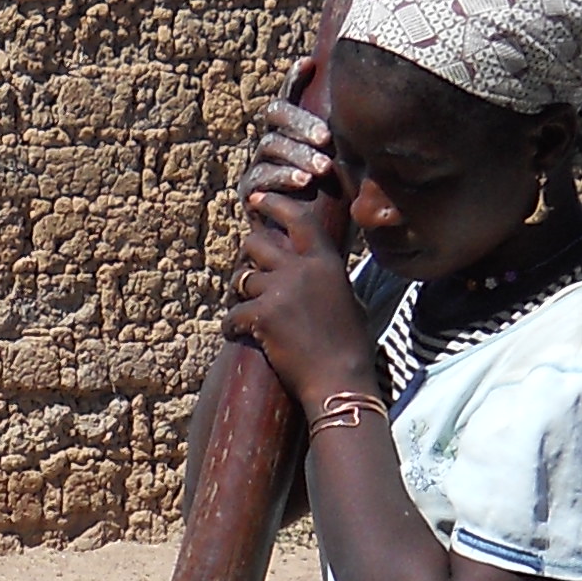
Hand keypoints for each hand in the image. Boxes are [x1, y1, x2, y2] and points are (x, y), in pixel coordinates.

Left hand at [228, 68, 376, 409]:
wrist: (340, 381)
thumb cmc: (349, 347)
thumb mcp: (346, 300)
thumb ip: (326, 277)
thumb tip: (315, 266)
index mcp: (325, 262)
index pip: (298, 219)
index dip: (274, 205)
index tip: (256, 199)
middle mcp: (302, 269)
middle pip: (255, 244)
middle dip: (247, 259)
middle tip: (249, 279)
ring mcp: (281, 291)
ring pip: (241, 280)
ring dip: (240, 297)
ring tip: (249, 315)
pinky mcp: (262, 316)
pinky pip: (233, 314)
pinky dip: (232, 327)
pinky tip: (239, 335)